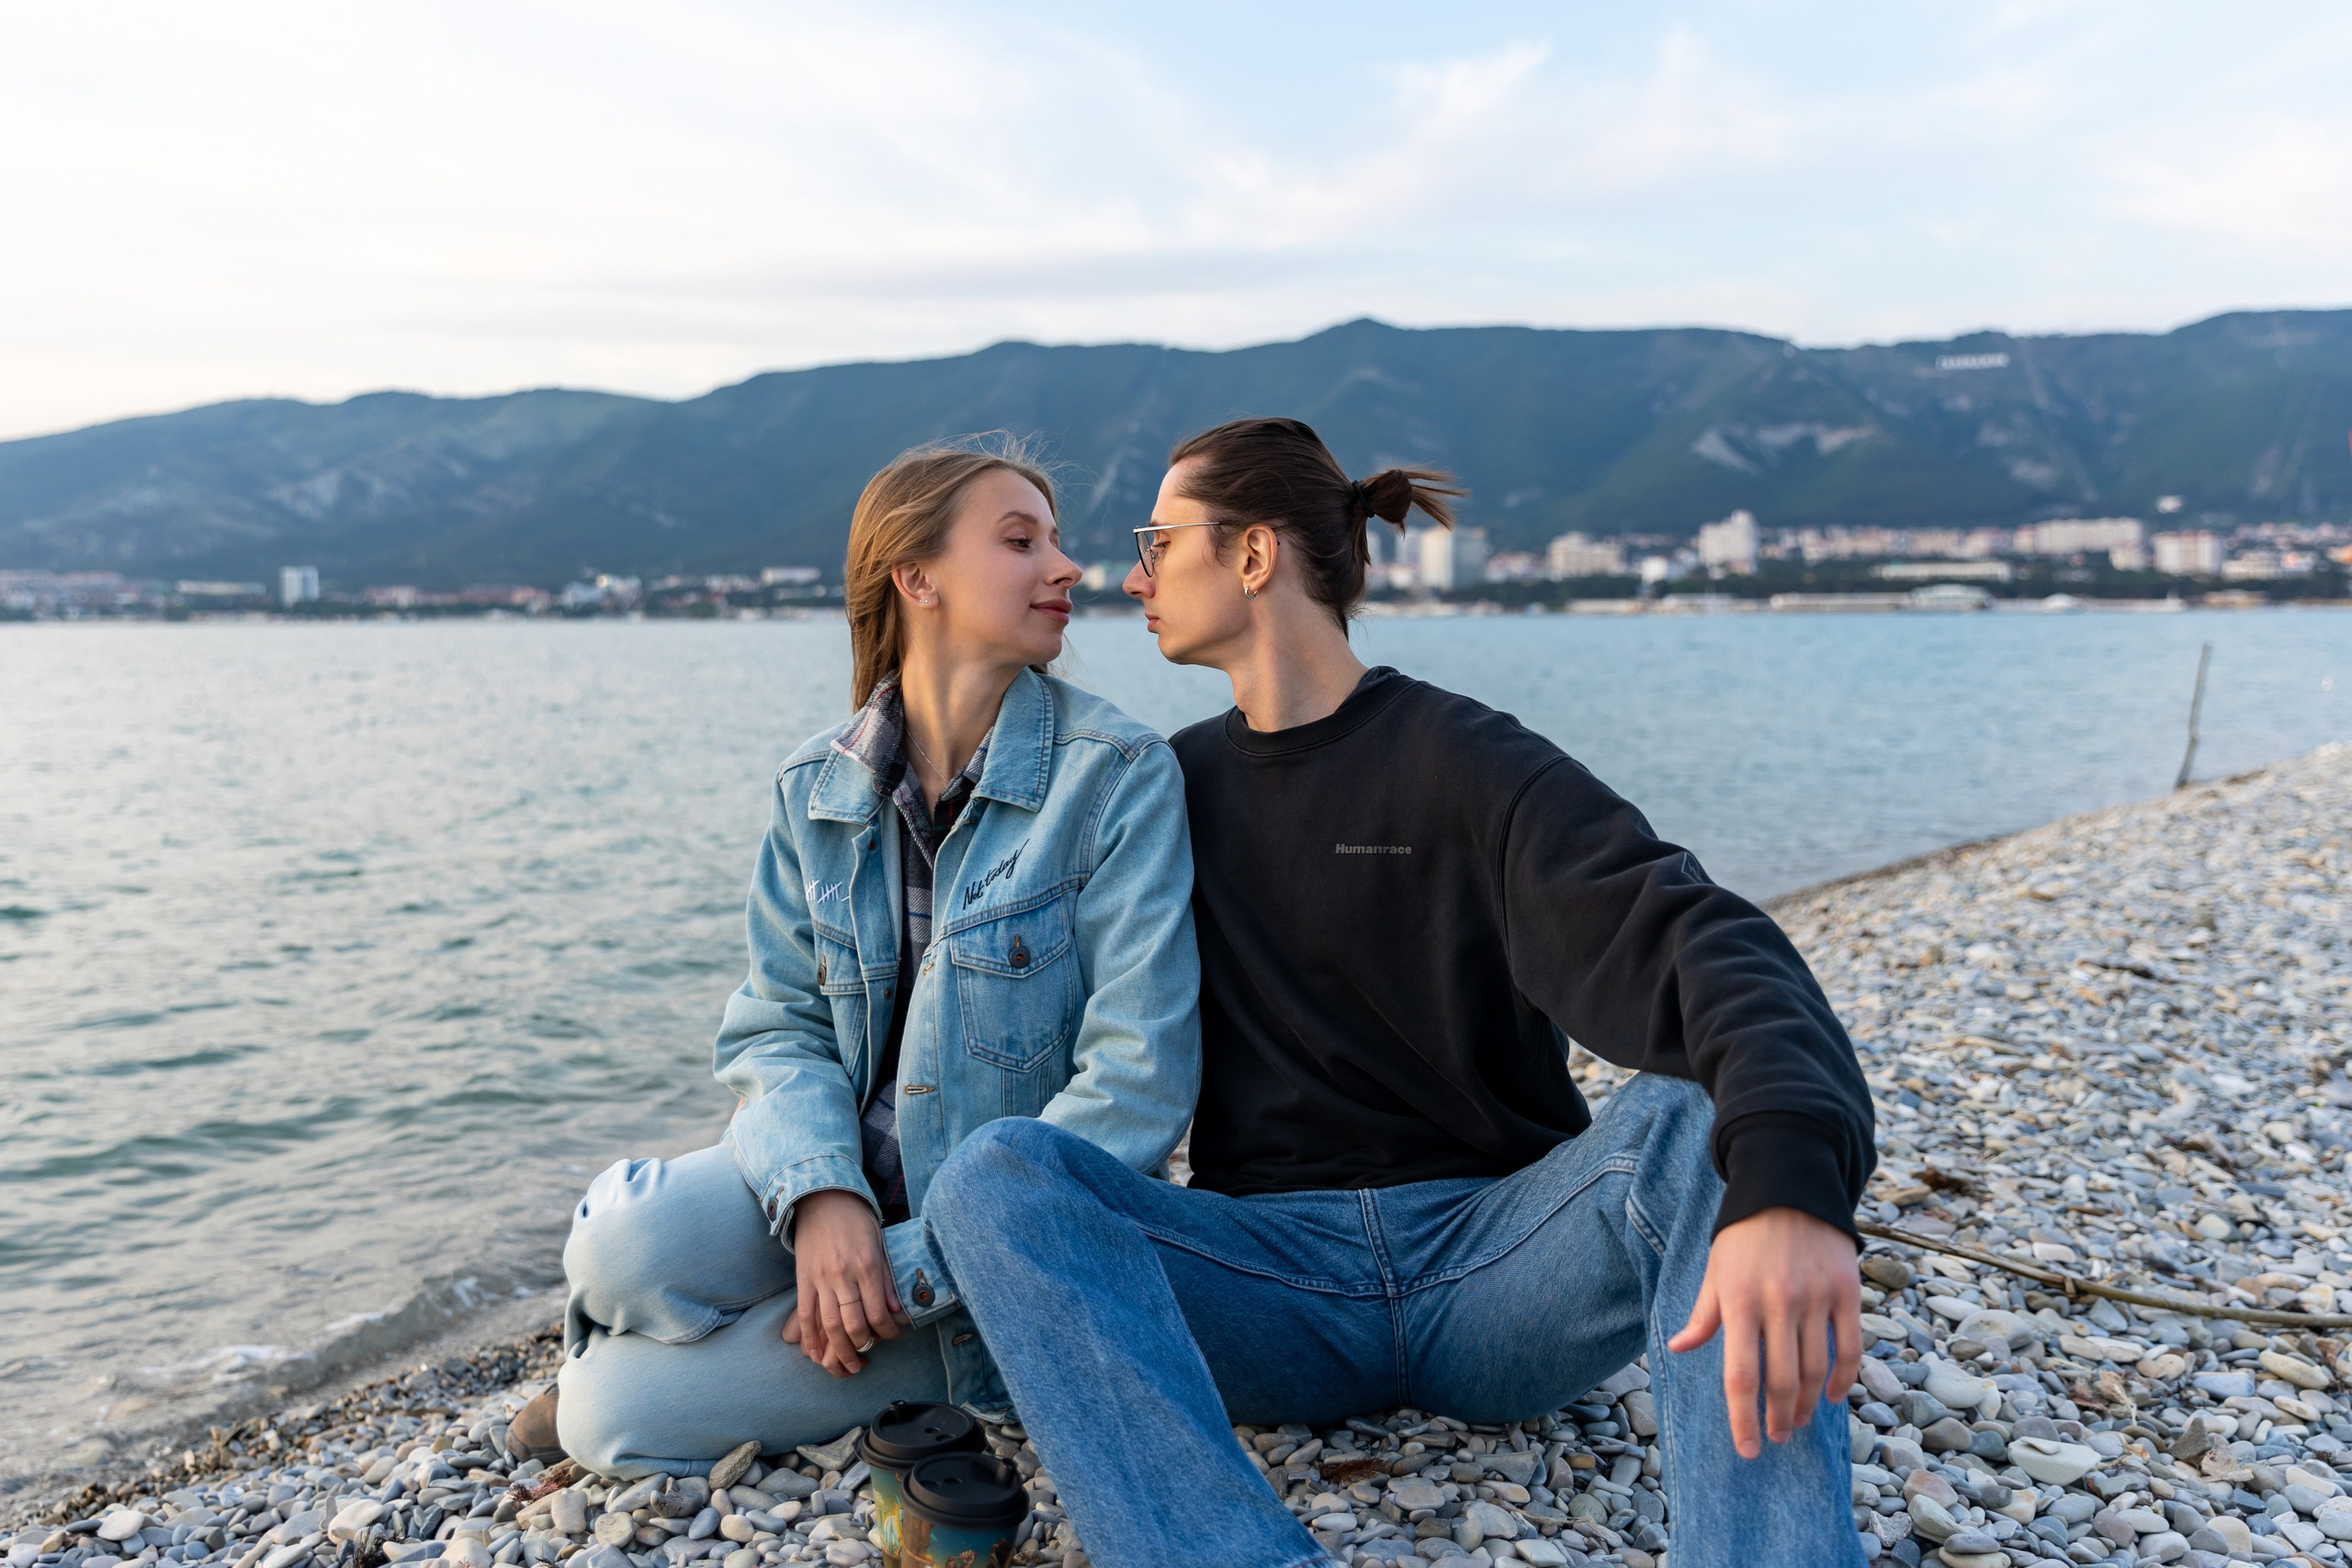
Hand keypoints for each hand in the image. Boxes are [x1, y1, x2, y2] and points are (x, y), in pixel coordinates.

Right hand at [779, 1190, 906, 1376]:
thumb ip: (886, 1278)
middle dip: (863, 1346)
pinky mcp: (803, 1278)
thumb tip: (894, 1311)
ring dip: (839, 1350)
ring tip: (848, 1364)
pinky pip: (805, 1314)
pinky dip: (809, 1337)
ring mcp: (821, 1278)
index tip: (893, 1337)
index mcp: (867, 1265)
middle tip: (869, 1357)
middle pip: (853, 1323)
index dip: (888, 1332)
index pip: (878, 1312)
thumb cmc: (857, 1220)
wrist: (824, 1198)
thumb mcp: (880, 1244)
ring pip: (829, 1324)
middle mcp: (844, 1274)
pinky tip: (815, 1353)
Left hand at [1665, 1207, 1860, 1459]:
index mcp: (1738, 1300)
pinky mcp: (1847, 1290)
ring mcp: (1816, 1297)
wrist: (1788, 1184)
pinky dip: (1843, 1378)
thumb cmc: (1743, 1234)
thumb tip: (1678, 1349)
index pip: (1740, 1375)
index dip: (1743, 1418)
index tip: (1747, 1449)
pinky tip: (1831, 1395)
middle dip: (1777, 1419)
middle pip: (1781, 1381)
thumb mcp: (1715, 1270)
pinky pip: (1850, 1347)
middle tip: (1775, 1437)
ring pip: (1816, 1370)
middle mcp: (1778, 1302)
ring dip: (1807, 1404)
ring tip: (1796, 1420)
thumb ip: (1703, 1315)